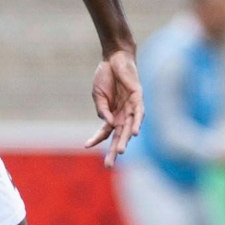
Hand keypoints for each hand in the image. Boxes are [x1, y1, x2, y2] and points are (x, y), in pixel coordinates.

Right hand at [84, 50, 144, 166]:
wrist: (114, 58)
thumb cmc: (106, 76)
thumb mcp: (98, 95)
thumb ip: (102, 110)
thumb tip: (107, 123)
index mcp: (112, 114)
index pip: (105, 132)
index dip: (96, 139)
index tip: (86, 146)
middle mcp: (123, 114)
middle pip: (119, 136)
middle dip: (113, 150)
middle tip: (108, 166)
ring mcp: (131, 107)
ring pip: (129, 128)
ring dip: (125, 140)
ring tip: (119, 151)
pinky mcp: (138, 97)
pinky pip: (139, 113)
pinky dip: (137, 123)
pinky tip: (134, 133)